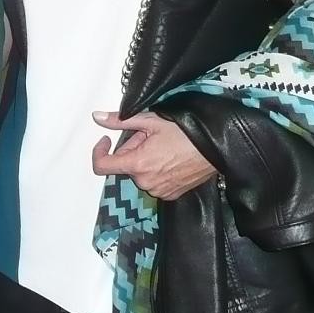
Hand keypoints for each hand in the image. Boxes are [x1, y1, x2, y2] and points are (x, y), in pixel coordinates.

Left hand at [91, 111, 216, 200]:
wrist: (216, 148)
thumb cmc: (186, 132)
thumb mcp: (151, 120)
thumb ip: (120, 120)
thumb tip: (97, 117)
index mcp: (137, 164)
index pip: (102, 166)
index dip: (99, 151)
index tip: (106, 140)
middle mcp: (145, 182)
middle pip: (126, 165)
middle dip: (132, 150)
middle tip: (151, 136)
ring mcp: (158, 191)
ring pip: (140, 174)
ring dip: (144, 161)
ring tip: (164, 147)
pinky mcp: (170, 195)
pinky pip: (154, 183)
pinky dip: (156, 171)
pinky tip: (171, 159)